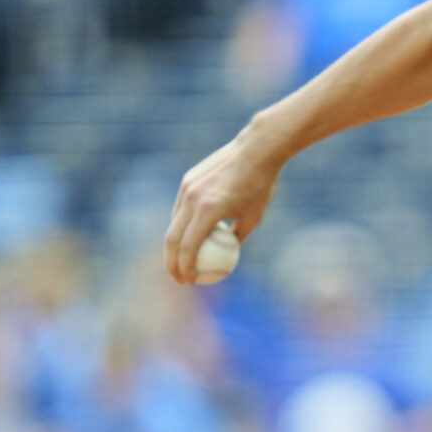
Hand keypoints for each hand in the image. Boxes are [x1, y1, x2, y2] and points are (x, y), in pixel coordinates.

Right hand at [163, 131, 279, 284]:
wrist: (256, 149)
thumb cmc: (260, 186)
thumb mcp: (253, 218)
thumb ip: (237, 239)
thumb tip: (227, 259)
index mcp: (208, 210)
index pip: (188, 247)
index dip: (185, 268)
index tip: (190, 282)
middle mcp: (192, 198)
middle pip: (172, 238)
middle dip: (171, 262)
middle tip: (179, 278)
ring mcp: (187, 187)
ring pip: (174, 222)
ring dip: (174, 245)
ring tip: (181, 260)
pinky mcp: (187, 180)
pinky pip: (180, 208)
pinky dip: (182, 225)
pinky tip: (189, 236)